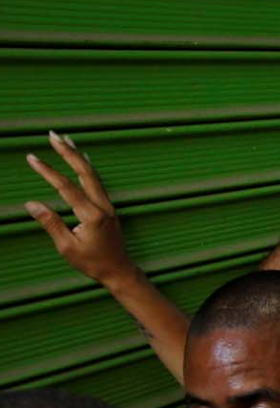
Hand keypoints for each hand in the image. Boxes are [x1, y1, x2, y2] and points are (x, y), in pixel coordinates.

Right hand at [25, 131, 136, 284]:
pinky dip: (88, 168)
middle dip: (69, 152)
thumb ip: (51, 223)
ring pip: (93, 175)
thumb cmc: (93, 263)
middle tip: (53, 135)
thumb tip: (31, 204)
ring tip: (65, 140)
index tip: (32, 158)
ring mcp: (108, 206)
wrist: (120, 271)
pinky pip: (98, 183)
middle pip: (86, 172)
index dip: (49, 171)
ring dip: (78, 156)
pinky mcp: (108, 208)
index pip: (67, 188)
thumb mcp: (67, 247)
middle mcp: (103, 207)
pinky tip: (83, 158)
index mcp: (92, 216)